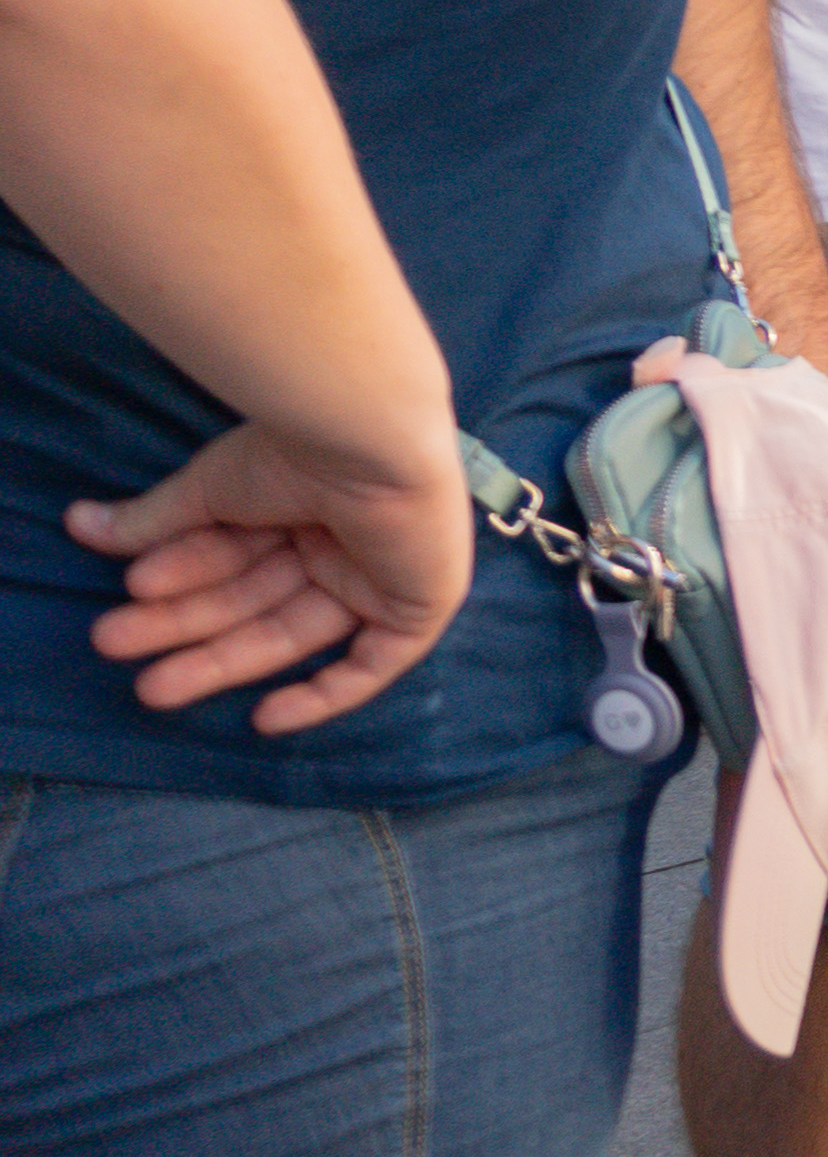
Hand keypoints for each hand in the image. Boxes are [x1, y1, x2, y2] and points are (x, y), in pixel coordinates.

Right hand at [69, 416, 473, 731]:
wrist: (369, 437)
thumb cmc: (296, 449)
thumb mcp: (212, 488)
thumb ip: (155, 519)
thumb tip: (78, 524)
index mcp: (303, 503)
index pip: (234, 553)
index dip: (182, 572)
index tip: (130, 585)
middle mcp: (343, 540)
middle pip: (256, 599)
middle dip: (185, 626)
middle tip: (114, 645)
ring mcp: (382, 574)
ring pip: (294, 632)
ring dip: (221, 659)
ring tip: (150, 686)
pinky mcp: (421, 604)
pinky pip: (373, 664)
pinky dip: (324, 695)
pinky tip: (266, 720)